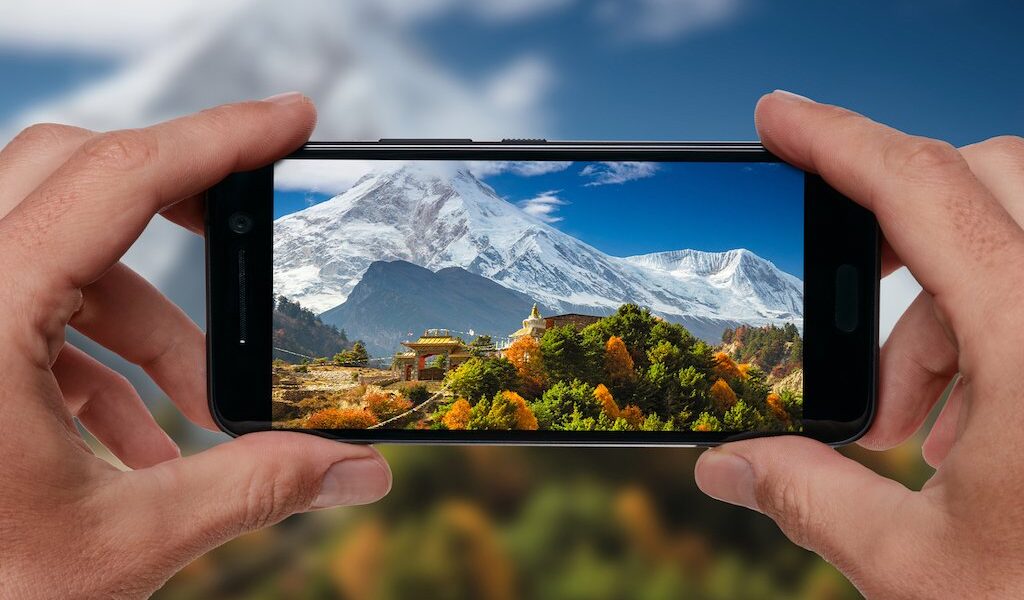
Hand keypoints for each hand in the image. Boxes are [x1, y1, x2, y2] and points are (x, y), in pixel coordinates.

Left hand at [0, 95, 390, 597]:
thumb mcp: (123, 540)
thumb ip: (255, 489)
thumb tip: (357, 470)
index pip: (117, 176)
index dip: (218, 139)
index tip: (289, 121)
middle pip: (72, 175)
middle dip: (177, 205)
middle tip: (247, 235)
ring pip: (55, 256)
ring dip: (140, 319)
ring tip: (195, 407)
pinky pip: (24, 313)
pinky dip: (90, 358)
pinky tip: (130, 442)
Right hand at [695, 90, 1023, 597]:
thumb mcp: (919, 566)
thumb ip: (809, 498)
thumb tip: (724, 467)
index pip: (923, 189)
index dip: (837, 139)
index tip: (780, 120)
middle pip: (987, 178)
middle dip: (899, 226)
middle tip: (852, 300)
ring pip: (1020, 235)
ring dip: (948, 303)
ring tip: (917, 421)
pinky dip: (996, 327)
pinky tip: (976, 431)